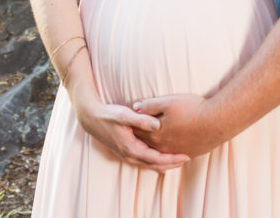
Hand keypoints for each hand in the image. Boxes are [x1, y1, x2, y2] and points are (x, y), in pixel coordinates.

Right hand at [73, 97, 190, 171]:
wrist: (92, 119)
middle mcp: (130, 155)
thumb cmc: (109, 115)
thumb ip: (142, 119)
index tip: (186, 156)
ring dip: (165, 163)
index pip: (157, 159)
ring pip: (150, 165)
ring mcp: (127, 155)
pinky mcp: (126, 152)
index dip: (172, 159)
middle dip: (172, 163)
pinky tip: (163, 157)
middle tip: (188, 158)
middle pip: (155, 165)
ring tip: (179, 159)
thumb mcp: (125, 114)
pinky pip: (145, 161)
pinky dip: (156, 161)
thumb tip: (158, 125)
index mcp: (132, 148)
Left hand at [131, 94, 225, 157]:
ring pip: (160, 152)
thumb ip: (150, 105)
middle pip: (147, 144)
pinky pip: (174, 156)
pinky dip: (168, 154)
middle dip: (139, 140)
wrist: (218, 121)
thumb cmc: (193, 109)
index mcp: (157, 133)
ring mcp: (177, 151)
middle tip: (131, 136)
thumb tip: (135, 107)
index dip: (131, 127)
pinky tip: (169, 152)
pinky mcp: (190, 153)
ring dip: (153, 149)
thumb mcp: (168, 102)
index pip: (138, 132)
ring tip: (148, 145)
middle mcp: (165, 146)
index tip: (125, 124)